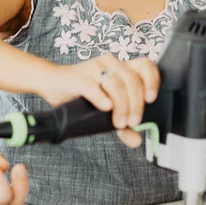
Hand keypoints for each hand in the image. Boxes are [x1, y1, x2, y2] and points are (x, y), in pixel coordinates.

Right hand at [39, 55, 159, 148]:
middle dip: (136, 104)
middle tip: (132, 122)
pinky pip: (95, 87)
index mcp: (120, 68)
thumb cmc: (82, 95)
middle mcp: (110, 64)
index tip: (151, 100)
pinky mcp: (79, 78)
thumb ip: (123, 124)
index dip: (152, 81)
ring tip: (118, 122)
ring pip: (117, 84)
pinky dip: (102, 99)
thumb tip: (136, 140)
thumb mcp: (107, 110)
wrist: (53, 84)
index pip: (145, 65)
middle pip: (133, 80)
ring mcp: (94, 68)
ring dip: (122, 106)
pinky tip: (105, 108)